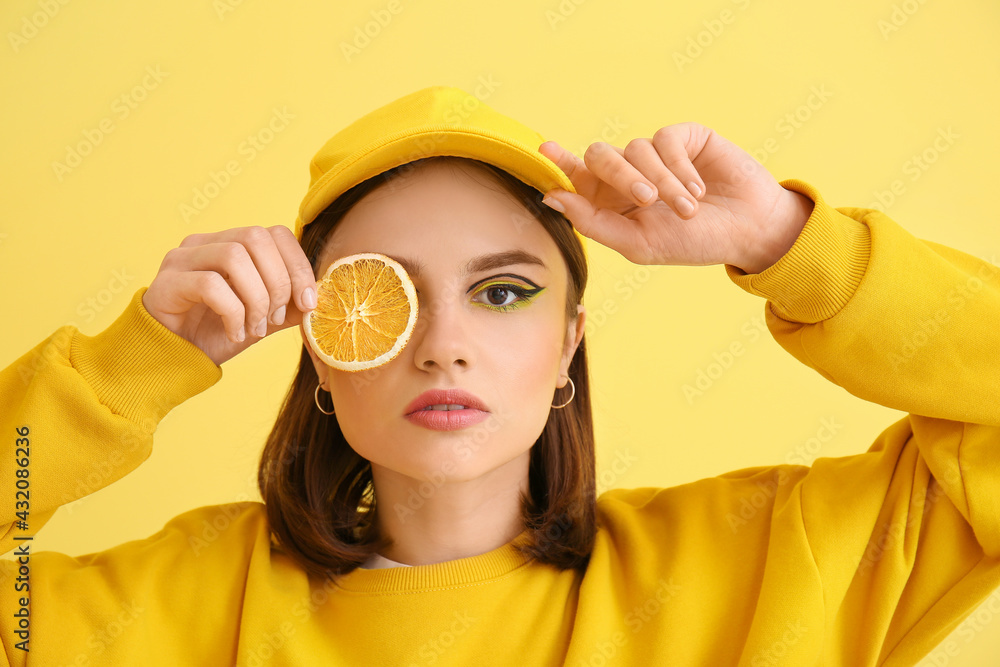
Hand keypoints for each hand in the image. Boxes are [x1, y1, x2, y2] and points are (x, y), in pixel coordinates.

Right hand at [142, 225, 317, 365]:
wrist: (174, 358)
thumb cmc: (217, 332)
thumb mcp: (263, 318)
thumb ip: (288, 305)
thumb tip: (318, 299)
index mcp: (232, 243)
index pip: (275, 233)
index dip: (298, 266)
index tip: (307, 302)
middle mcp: (206, 242)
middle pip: (256, 238)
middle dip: (278, 282)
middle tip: (274, 318)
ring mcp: (182, 258)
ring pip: (234, 257)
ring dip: (256, 299)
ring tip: (255, 328)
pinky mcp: (167, 282)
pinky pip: (210, 285)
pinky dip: (233, 313)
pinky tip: (234, 333)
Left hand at [538, 122, 813, 272]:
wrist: (748, 231)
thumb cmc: (693, 243)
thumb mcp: (638, 243)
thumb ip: (593, 221)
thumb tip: (552, 197)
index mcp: (612, 201)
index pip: (578, 176)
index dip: (559, 162)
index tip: (545, 151)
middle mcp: (630, 173)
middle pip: (600, 156)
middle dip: (620, 177)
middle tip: (645, 201)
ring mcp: (656, 153)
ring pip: (636, 149)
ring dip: (662, 183)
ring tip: (688, 210)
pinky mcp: (684, 137)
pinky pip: (665, 140)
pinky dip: (679, 167)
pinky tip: (698, 189)